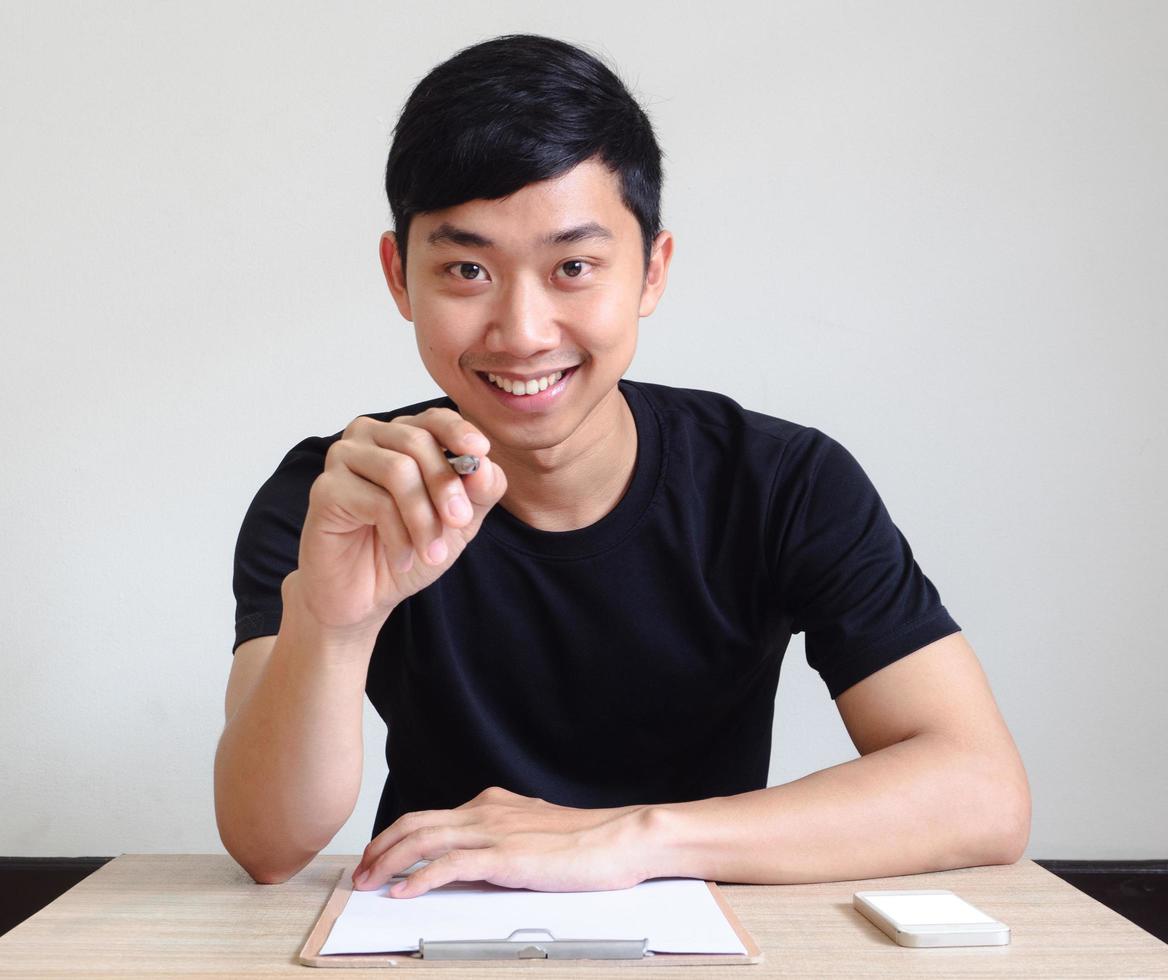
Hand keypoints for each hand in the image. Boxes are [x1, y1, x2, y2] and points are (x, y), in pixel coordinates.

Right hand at [295, 407, 506, 637]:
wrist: (365, 595)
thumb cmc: (408, 548)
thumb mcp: (458, 522)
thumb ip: (478, 492)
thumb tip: (485, 465)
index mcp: (402, 436)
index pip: (433, 419)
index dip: (458, 432)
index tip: (481, 452)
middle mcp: (369, 437)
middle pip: (417, 442)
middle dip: (445, 487)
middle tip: (459, 523)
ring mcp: (343, 459)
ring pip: (398, 470)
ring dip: (422, 519)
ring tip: (431, 553)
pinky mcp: (325, 489)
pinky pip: (374, 501)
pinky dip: (398, 536)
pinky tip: (402, 559)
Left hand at [351, 787, 656, 897]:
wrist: (620, 838)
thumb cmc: (589, 842)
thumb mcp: (536, 835)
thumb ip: (506, 840)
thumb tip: (483, 860)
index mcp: (493, 805)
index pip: (432, 817)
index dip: (398, 836)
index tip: (379, 856)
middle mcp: (486, 811)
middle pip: (416, 823)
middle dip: (380, 848)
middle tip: (360, 872)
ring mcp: (494, 831)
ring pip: (424, 840)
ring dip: (389, 862)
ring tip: (368, 882)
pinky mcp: (504, 856)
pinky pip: (449, 864)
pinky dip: (419, 878)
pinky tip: (403, 892)